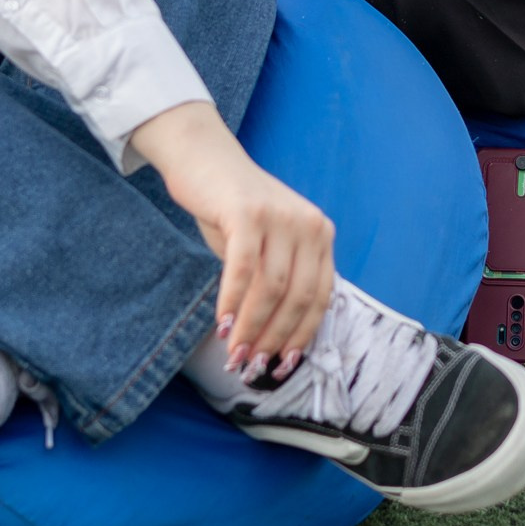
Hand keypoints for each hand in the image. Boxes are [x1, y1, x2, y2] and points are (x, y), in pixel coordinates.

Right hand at [130, 101, 335, 375]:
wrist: (204, 159)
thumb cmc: (234, 210)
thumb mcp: (269, 244)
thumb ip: (279, 280)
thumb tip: (274, 340)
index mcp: (320, 234)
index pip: (321, 297)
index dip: (302, 335)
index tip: (283, 365)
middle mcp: (309, 224)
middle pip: (298, 297)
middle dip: (274, 339)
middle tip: (250, 366)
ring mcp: (281, 216)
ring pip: (272, 289)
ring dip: (251, 328)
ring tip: (234, 353)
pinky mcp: (248, 213)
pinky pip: (244, 269)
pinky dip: (233, 302)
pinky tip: (222, 324)